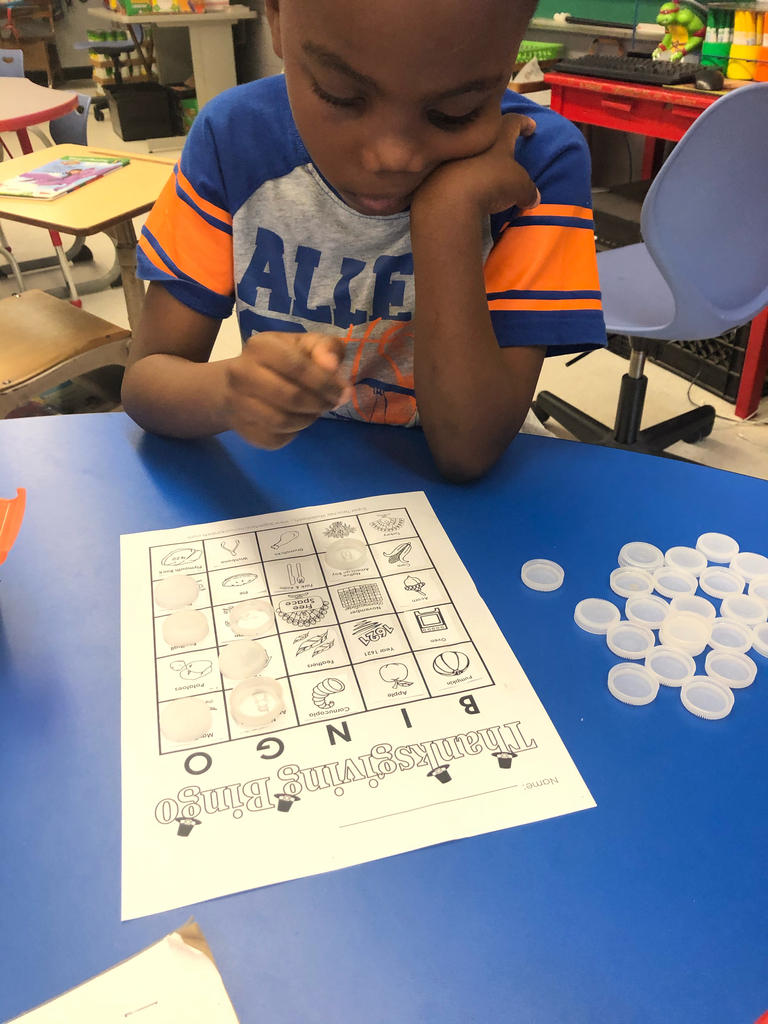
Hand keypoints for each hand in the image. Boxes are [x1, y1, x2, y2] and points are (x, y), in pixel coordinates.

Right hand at [224, 332, 351, 449]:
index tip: (341, 391)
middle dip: (318, 403)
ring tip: (313, 411)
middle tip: (331, 404)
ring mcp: (237, 402)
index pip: (297, 366)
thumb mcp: (307, 345)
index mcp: (260, 346)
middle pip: (290, 397)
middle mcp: (241, 372)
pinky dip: (292, 434)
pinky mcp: (242, 428)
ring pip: (281, 421)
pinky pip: (273, 439)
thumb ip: (325, 348)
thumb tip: (331, 365)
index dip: (325, 382)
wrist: (242, 382)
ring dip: (306, 419)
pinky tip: (295, 422)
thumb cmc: (283, 360)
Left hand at [411, 113, 539, 218]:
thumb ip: (529, 191)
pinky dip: (456, 175)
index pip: (513, 121)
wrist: (449, 199)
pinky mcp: (433, 173)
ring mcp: (449, 154)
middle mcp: (471, 139)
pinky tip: (460, 185)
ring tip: (480, 168)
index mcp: (496, 136)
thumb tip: (533, 199)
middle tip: (502, 145)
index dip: (524, 123)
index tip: (530, 127)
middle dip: (494, 137)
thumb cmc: (492, 182)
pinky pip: (447, 170)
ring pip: (464, 149)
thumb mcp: (519, 188)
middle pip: (484, 131)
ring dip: (472, 156)